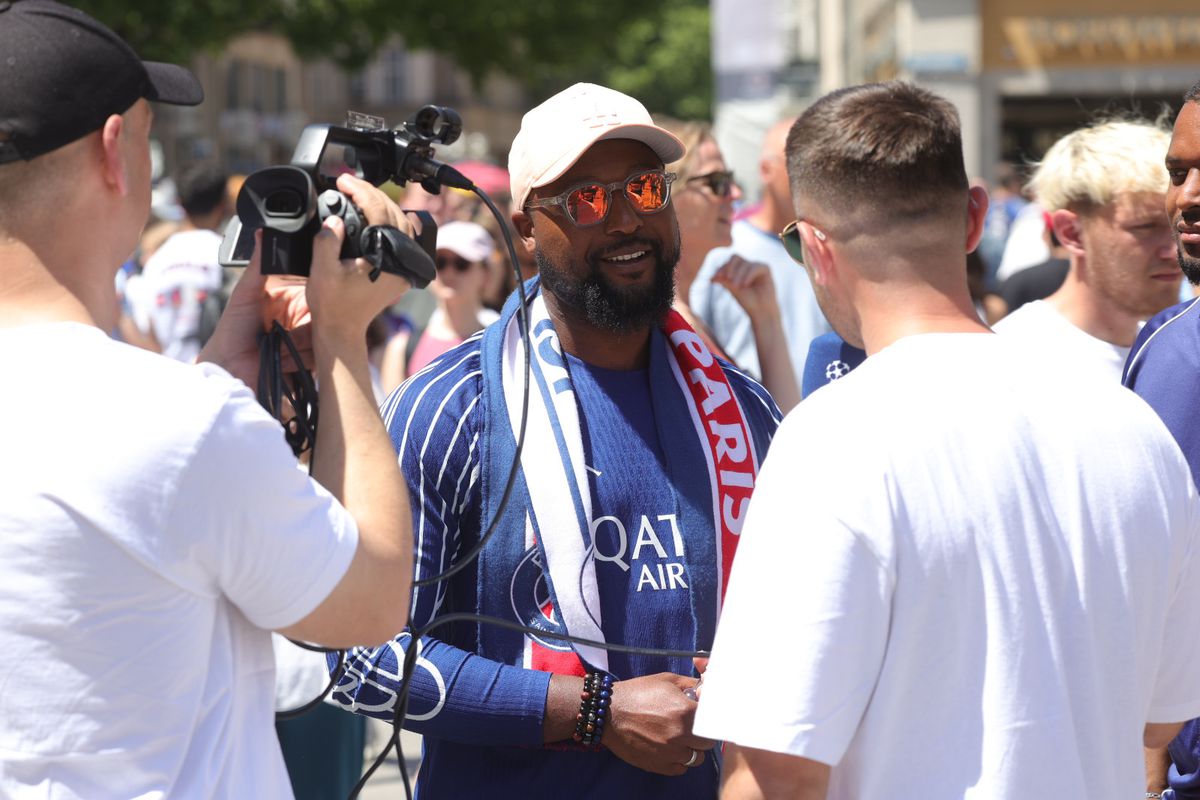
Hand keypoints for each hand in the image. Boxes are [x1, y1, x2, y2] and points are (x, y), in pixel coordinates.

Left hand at [196, 231, 312, 386]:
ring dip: (299, 344)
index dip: (317, 292)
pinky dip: (303, 359)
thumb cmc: (231, 333)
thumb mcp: (244, 296)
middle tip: (282, 331)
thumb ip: (258, 267)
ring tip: (277, 349)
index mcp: (289, 299)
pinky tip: (284, 362)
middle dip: (305, 325)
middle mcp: (302, 318)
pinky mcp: (312, 361)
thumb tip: (263, 234)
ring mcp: (308, 341)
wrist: (230, 371)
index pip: (315, 289)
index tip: (314, 295)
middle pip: (324, 313)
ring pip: (325, 335)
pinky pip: (322, 355)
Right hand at [305, 174, 413, 340]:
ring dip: (381, 205)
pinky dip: (388, 221)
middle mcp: (401, 261)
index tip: (343, 182)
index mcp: (386, 258)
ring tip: (358, 194)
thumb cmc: (332, 305)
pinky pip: (401, 236)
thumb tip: (335, 220)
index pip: (379, 212)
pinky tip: (372, 215)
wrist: (342, 329)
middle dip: (371, 193)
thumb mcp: (322, 271)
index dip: (360, 191)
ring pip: (402, 222)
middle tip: (349, 183)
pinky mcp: (400, 269)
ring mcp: (404, 266)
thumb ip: (327, 242)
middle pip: (394, 212)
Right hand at [603, 672, 713, 775]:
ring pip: (696, 758)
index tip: (705, 717)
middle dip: (702, 734)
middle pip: (707, 742)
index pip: (714, 722)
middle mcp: (680, 734)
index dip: (711, 719)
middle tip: (692, 727)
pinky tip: (670, 749)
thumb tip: (706, 689)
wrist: (609, 713)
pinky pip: (680, 769)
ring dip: (692, 749)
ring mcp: (670, 752)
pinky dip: (679, 761)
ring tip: (680, 739)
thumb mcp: (666, 680)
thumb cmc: (637, 693)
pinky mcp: (658, 765)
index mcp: (686, 711)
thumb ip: (691, 684)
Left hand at [711, 256, 780, 318]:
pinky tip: (745, 284)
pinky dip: (749, 274)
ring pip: (744, 263)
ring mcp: (756, 266)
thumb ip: (724, 281)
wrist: (761, 310)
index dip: (722, 268)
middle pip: (735, 258)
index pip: (727, 263)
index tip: (717, 277)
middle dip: (729, 267)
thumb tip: (710, 278)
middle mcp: (746, 266)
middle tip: (727, 278)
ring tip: (737, 287)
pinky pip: (755, 267)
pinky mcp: (765, 269)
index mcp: (737, 270)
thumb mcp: (733, 289)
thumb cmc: (747, 301)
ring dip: (739, 274)